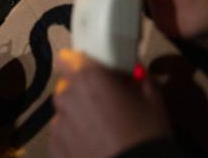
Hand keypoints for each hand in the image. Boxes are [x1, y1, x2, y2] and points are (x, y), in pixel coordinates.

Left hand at [50, 49, 171, 157]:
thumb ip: (139, 77)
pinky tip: (93, 150)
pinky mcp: (55, 149)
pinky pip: (61, 138)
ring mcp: (58, 125)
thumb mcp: (153, 100)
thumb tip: (134, 70)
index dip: (77, 65)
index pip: (67, 59)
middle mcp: (68, 97)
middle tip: (104, 109)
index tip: (89, 74)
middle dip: (82, 95)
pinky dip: (72, 142)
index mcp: (89, 78)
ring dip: (77, 119)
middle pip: (67, 88)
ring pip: (64, 114)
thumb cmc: (146, 135)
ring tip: (100, 135)